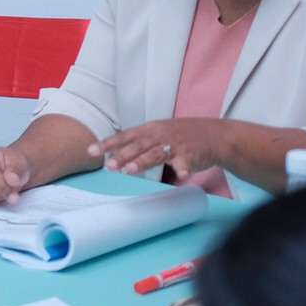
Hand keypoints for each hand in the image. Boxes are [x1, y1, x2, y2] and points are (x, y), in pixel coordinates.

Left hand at [89, 119, 229, 179]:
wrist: (213, 135)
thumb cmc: (180, 137)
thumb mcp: (156, 135)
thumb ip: (138, 145)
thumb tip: (114, 158)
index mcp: (149, 131)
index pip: (124, 137)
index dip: (108, 144)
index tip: (91, 151)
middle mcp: (159, 135)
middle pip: (137, 146)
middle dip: (122, 155)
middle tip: (108, 166)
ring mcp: (175, 144)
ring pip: (156, 153)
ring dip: (143, 161)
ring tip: (130, 170)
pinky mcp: (191, 154)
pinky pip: (186, 162)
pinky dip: (183, 168)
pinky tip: (182, 175)